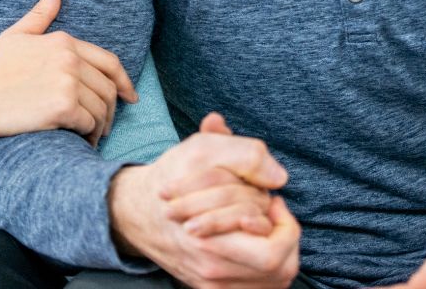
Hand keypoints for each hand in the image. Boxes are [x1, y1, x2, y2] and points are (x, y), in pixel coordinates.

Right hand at [0, 0, 136, 151]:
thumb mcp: (18, 34)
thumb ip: (42, 12)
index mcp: (65, 41)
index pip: (110, 62)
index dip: (124, 81)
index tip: (130, 96)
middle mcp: (70, 58)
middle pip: (108, 88)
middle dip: (111, 109)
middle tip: (105, 126)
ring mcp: (68, 82)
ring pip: (102, 108)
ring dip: (100, 126)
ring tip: (92, 136)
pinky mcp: (63, 106)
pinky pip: (90, 123)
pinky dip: (89, 136)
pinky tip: (82, 142)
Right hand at [108, 115, 299, 288]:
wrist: (140, 208)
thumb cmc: (176, 175)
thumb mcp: (205, 150)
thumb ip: (247, 156)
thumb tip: (280, 178)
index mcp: (210, 240)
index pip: (272, 252)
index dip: (284, 224)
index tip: (272, 199)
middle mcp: (211, 269)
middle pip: (278, 271)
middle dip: (286, 237)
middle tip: (273, 212)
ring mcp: (211, 282)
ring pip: (271, 281)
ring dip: (279, 251)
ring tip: (266, 225)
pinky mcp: (209, 288)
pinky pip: (254, 286)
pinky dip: (264, 266)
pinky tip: (256, 239)